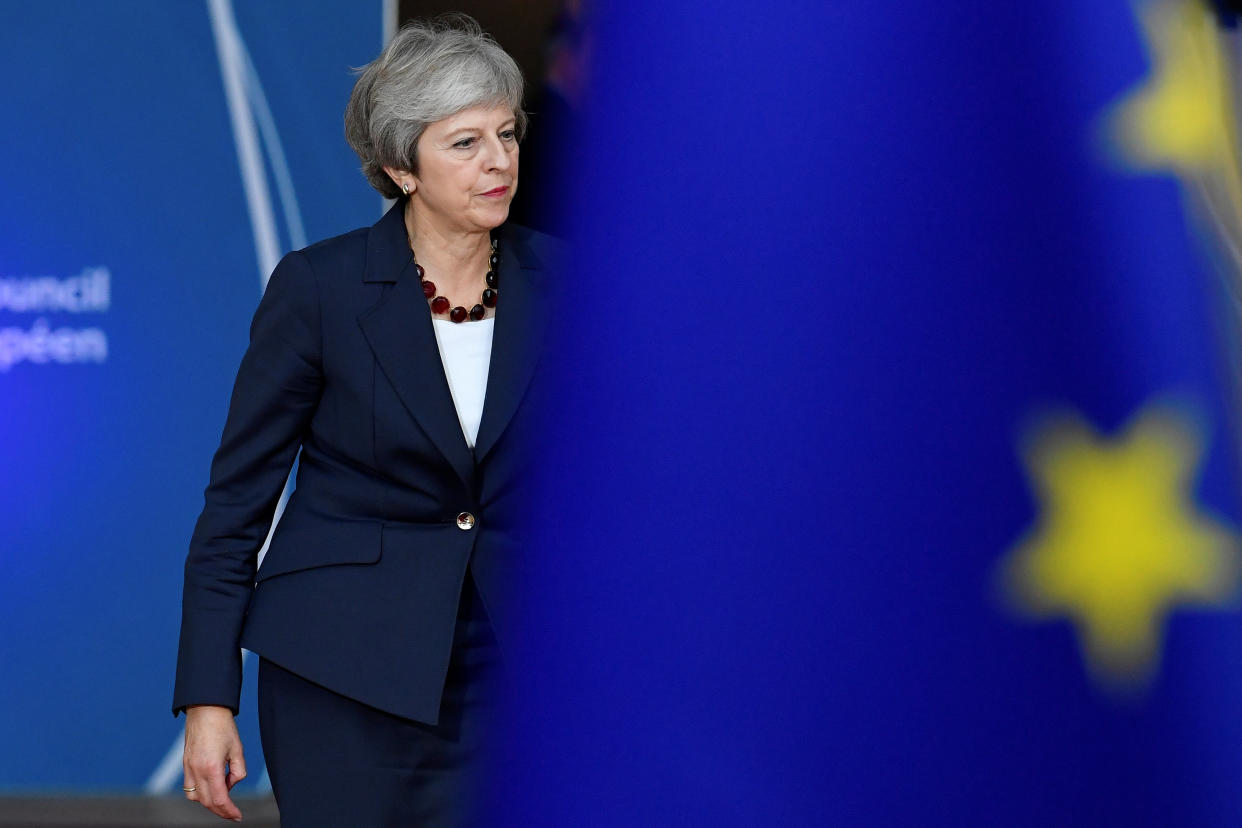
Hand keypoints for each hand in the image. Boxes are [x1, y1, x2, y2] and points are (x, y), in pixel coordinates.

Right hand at [183, 704, 246, 821]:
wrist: (205, 710)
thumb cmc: (223, 726)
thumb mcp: (238, 749)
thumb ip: (238, 771)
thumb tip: (231, 784)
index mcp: (212, 767)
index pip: (220, 799)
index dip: (229, 811)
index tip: (237, 816)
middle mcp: (197, 770)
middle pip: (207, 802)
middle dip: (221, 811)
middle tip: (233, 813)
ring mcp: (188, 767)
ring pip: (196, 797)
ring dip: (209, 803)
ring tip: (224, 798)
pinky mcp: (185, 764)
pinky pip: (189, 787)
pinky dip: (200, 793)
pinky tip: (212, 787)